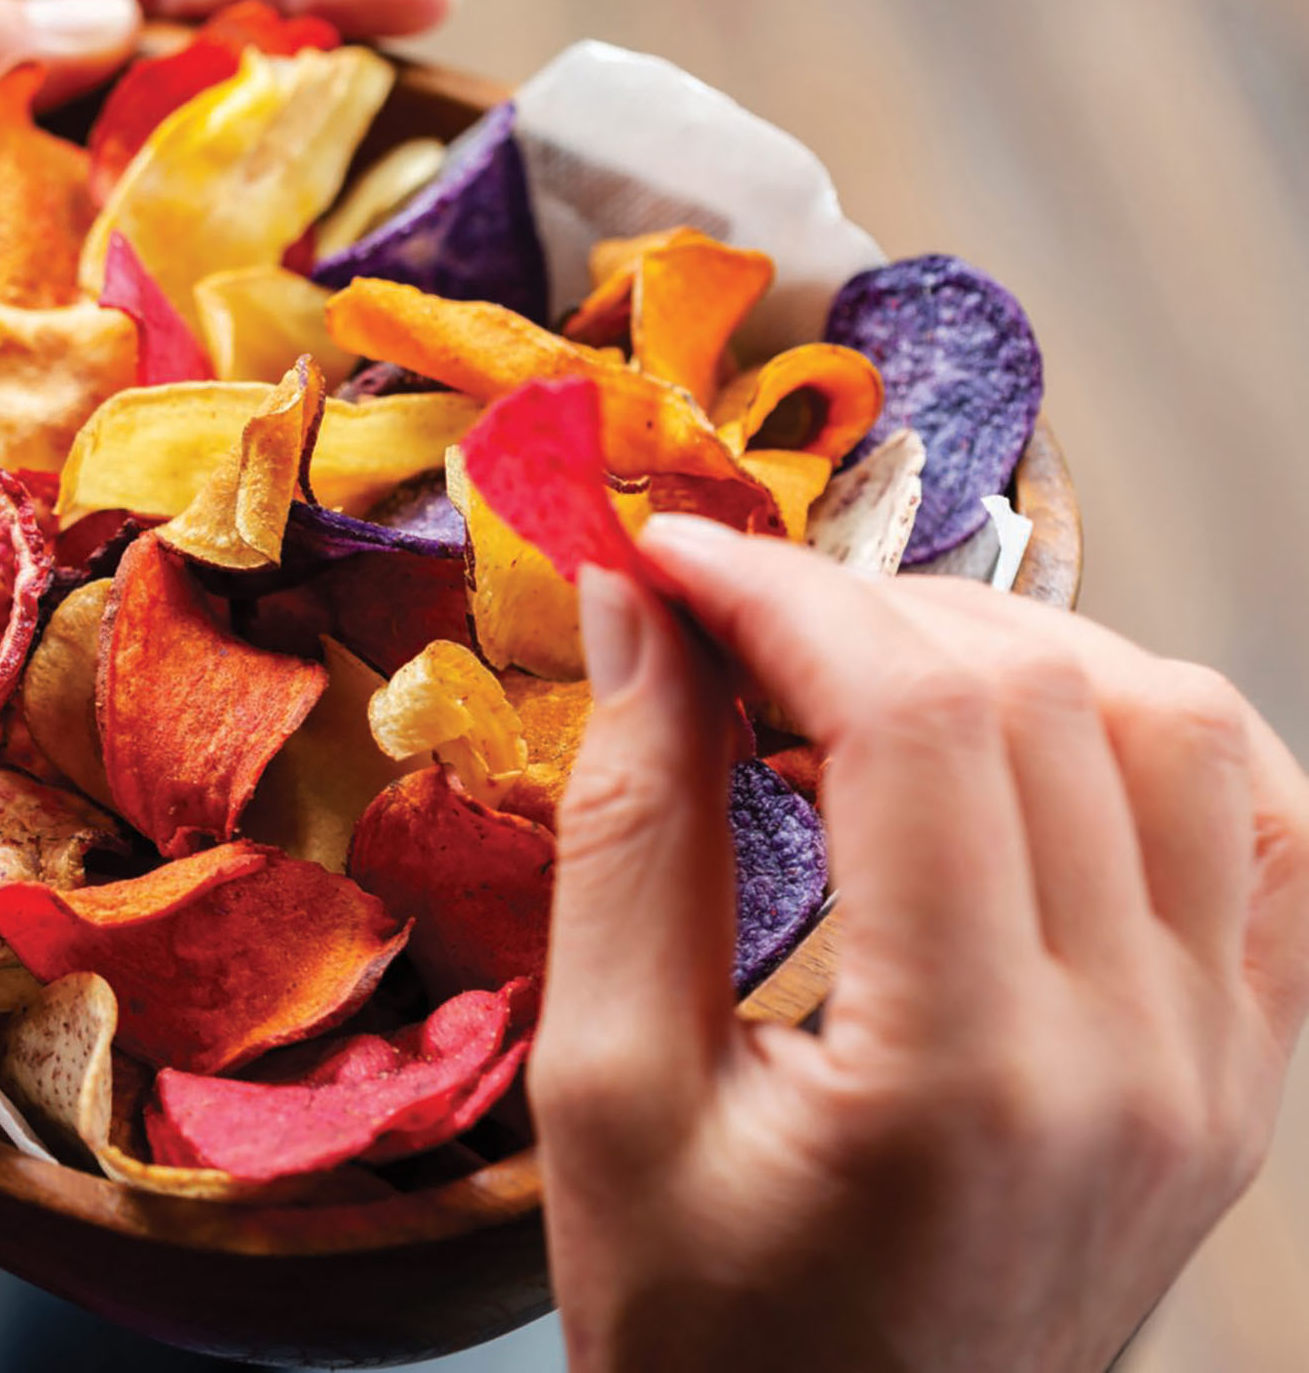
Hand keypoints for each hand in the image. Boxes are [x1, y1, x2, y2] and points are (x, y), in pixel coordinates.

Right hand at [532, 515, 1308, 1370]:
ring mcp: (1220, 1068)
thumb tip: (640, 609)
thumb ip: (630, 830)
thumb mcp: (608, 1092)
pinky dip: (1146, 734)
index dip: (781, 596)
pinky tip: (1022, 741)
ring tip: (864, 672)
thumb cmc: (700, 1327)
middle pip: (1047, 699)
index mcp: (964, 1075)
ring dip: (1015, 650)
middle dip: (867, 607)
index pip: (916, 721)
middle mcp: (1139, 1060)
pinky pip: (1262, 830)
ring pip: (1185, 728)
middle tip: (730, 612)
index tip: (668, 554)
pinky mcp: (1244, 1076)